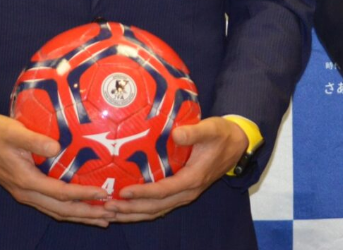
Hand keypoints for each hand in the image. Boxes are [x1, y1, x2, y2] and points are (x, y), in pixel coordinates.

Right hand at [0, 114, 114, 226]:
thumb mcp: (13, 132)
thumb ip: (34, 140)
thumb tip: (56, 147)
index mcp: (26, 181)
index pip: (60, 193)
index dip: (83, 195)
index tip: (103, 193)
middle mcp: (27, 193)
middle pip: (61, 210)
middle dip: (87, 214)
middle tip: (112, 215)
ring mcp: (26, 194)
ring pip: (57, 212)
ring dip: (80, 216)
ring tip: (103, 218)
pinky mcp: (27, 190)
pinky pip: (52, 206)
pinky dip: (69, 210)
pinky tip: (82, 207)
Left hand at [104, 117, 248, 222]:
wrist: (236, 145)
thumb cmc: (221, 135)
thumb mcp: (211, 129)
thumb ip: (194, 132)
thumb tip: (175, 134)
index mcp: (193, 179)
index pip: (163, 191)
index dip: (143, 193)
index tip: (123, 192)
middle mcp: (188, 192)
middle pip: (155, 207)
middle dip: (131, 209)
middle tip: (107, 207)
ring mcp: (185, 195)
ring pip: (156, 211)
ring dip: (133, 214)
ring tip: (110, 213)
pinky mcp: (182, 193)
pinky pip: (159, 207)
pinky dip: (142, 210)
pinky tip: (126, 208)